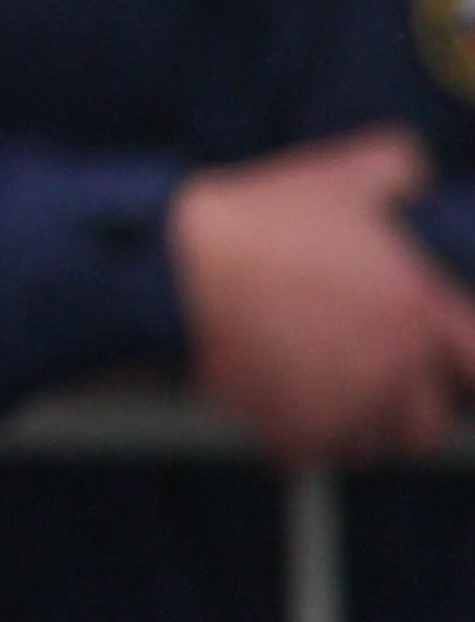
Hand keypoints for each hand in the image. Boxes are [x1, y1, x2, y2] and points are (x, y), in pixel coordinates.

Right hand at [167, 126, 474, 465]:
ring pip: (373, 446)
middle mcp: (393, 368)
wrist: (175, 268)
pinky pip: (314, 454)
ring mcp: (346, 406)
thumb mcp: (337, 173)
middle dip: (408, 406)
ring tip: (322, 390)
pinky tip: (282, 399)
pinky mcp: (296, 430)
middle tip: (374, 378)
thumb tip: (416, 173)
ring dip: (356, 426)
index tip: (447, 358)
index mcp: (416, 310)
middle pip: (430, 424)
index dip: (465, 361)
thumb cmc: (257, 224)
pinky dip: (301, 437)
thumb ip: (397, 168)